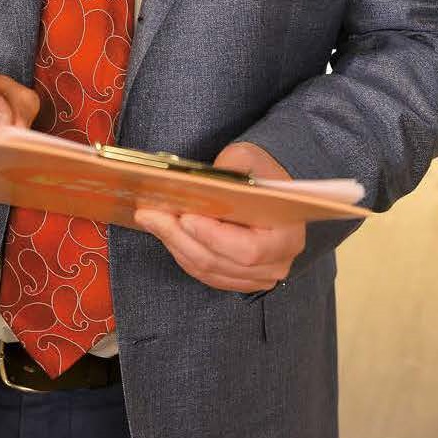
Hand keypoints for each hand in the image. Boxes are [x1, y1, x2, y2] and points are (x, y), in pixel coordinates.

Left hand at [133, 141, 304, 292]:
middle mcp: (276, 264)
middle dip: (179, 238)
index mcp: (287, 237)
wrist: (271, 189)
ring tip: (151, 220)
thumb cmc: (261, 173)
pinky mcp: (239, 279)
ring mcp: (258, 277)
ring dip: (175, 245)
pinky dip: (182, 253)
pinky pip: (206, 274)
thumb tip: (196, 181)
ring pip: (207, 270)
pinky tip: (165, 232)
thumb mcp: (249, 158)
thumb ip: (229, 166)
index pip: (247, 250)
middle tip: (150, 215)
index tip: (184, 217)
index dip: (213, 237)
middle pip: (218, 262)